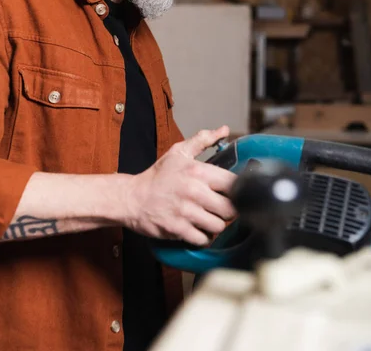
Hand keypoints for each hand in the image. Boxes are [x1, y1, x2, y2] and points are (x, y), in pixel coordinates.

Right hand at [123, 126, 236, 245]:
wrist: (132, 198)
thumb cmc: (158, 176)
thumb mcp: (178, 152)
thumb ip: (203, 140)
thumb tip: (223, 130)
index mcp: (198, 171)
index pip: (234, 184)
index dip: (237, 190)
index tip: (232, 193)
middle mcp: (194, 191)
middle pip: (230, 209)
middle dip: (228, 211)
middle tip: (221, 208)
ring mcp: (186, 212)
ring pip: (219, 226)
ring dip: (216, 225)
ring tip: (209, 219)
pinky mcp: (178, 230)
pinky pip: (203, 240)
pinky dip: (203, 237)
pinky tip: (198, 229)